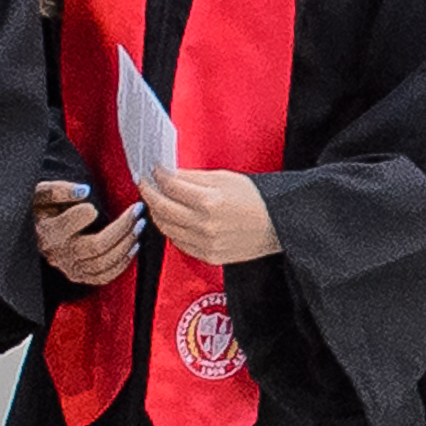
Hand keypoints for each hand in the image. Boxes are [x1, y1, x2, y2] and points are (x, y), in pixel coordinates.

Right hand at [36, 179, 144, 288]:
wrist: (36, 231)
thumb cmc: (42, 209)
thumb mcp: (41, 193)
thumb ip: (59, 190)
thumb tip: (83, 190)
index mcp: (48, 232)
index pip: (69, 226)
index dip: (85, 214)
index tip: (97, 204)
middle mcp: (59, 254)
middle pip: (96, 246)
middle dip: (122, 228)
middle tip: (136, 211)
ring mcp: (70, 268)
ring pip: (104, 263)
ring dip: (127, 244)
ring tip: (139, 225)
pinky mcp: (80, 276)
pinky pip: (104, 277)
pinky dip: (122, 264)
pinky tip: (133, 247)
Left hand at [135, 165, 275, 267]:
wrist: (279, 225)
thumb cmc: (256, 199)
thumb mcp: (224, 178)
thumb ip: (192, 177)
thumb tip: (168, 174)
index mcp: (209, 201)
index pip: (170, 187)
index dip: (157, 176)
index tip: (152, 169)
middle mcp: (205, 225)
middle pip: (162, 208)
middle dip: (150, 193)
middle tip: (146, 183)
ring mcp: (205, 243)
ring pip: (166, 228)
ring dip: (157, 212)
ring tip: (156, 200)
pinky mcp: (208, 256)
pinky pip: (179, 243)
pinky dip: (171, 229)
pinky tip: (172, 218)